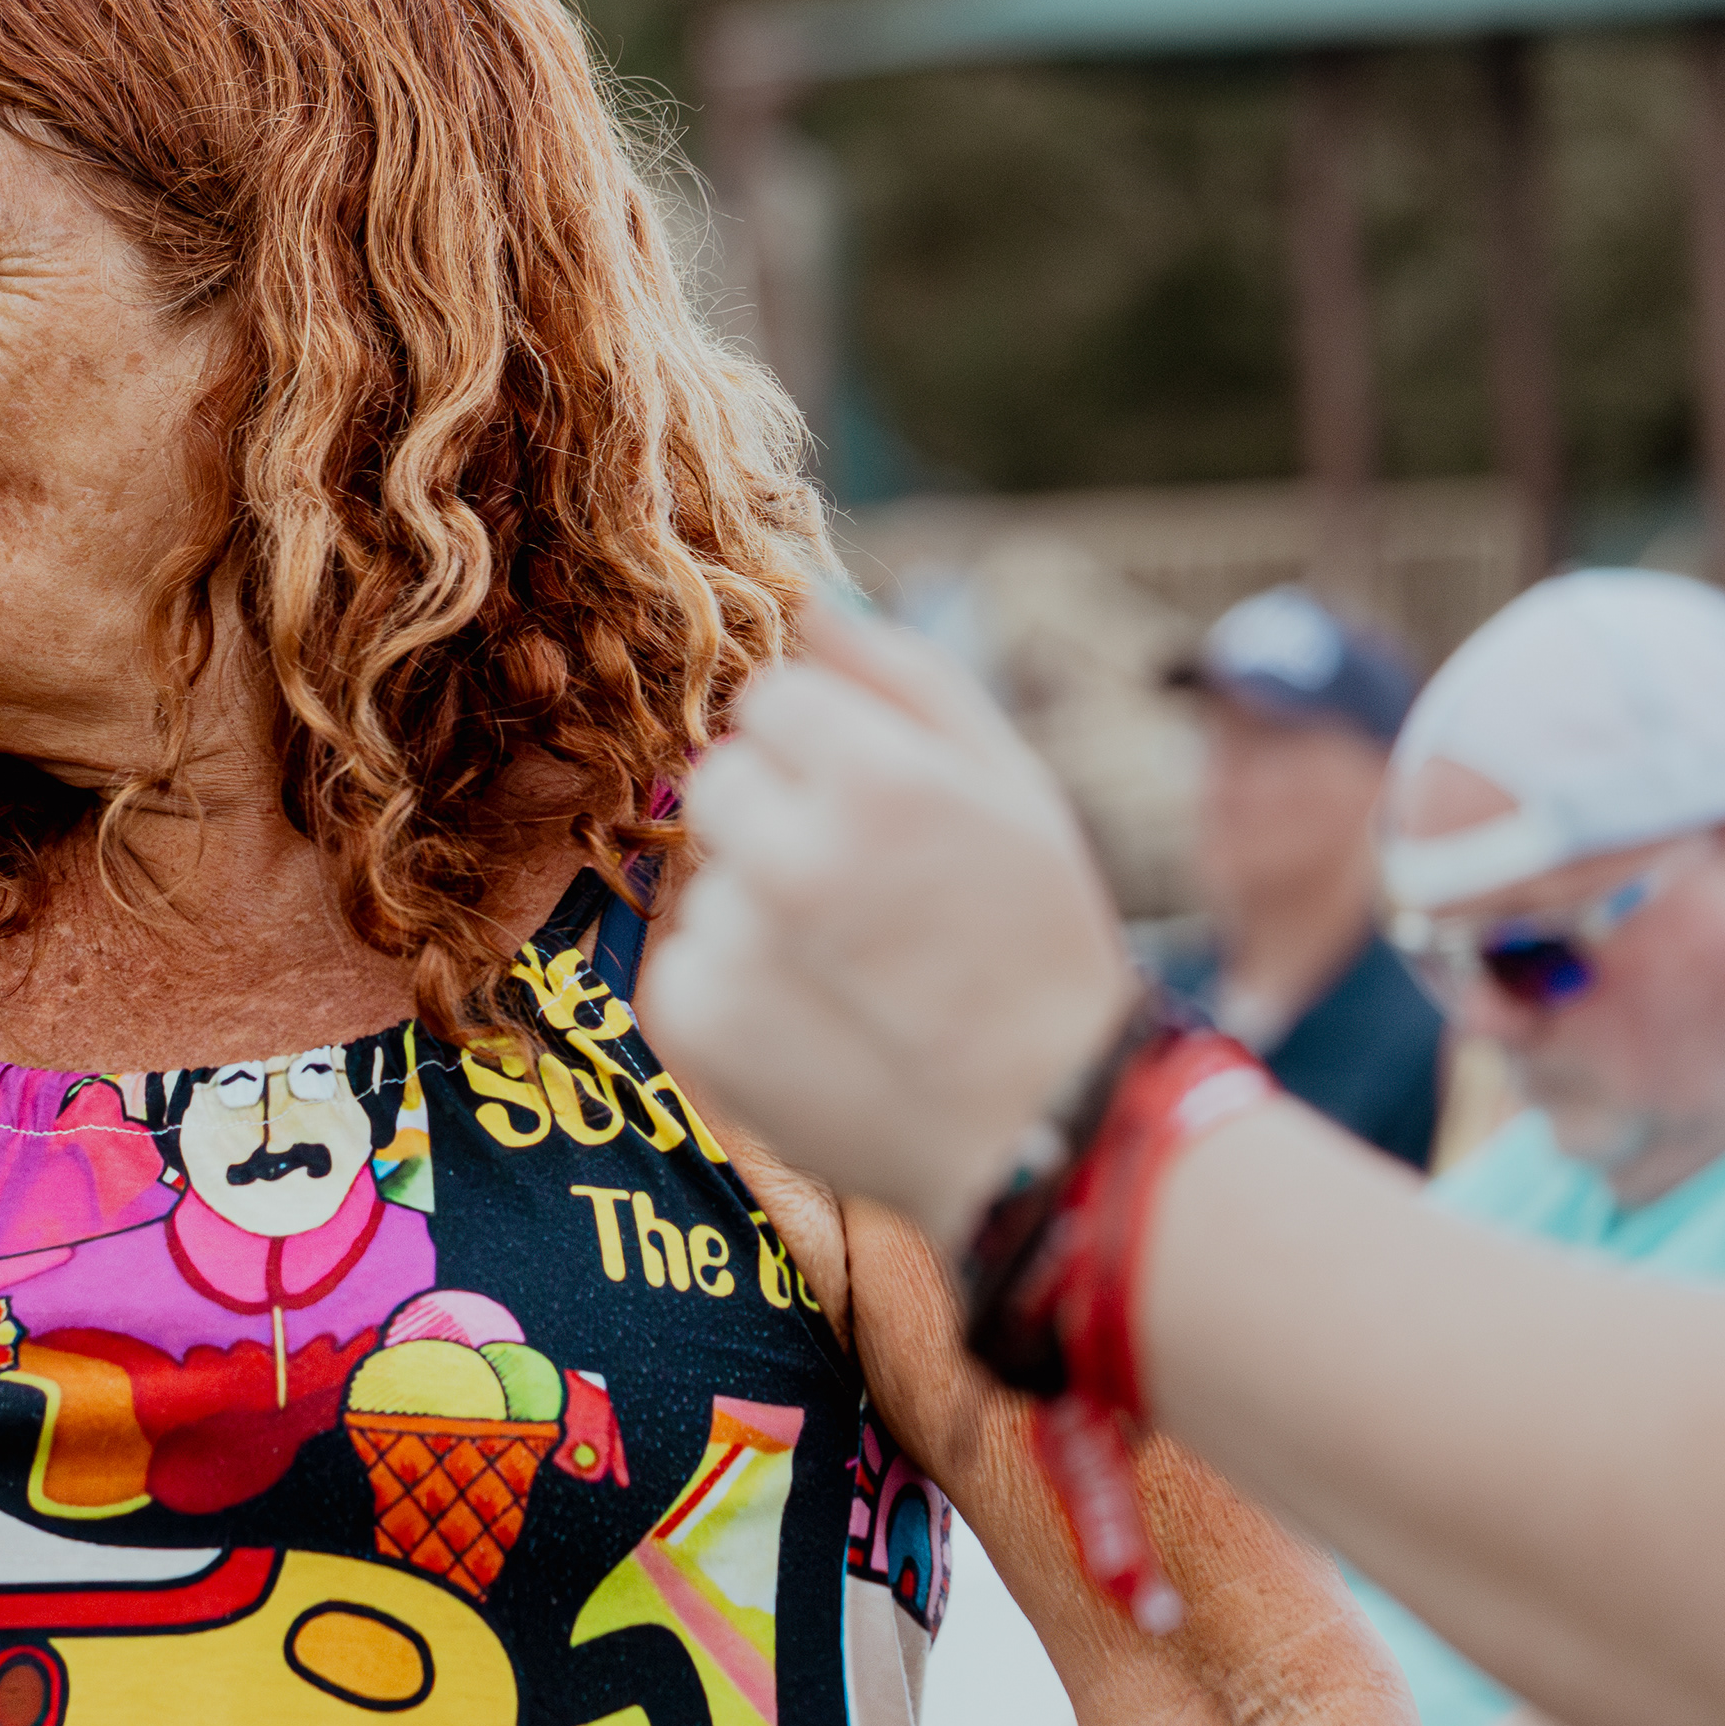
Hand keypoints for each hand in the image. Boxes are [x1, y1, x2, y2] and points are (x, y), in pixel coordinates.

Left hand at [640, 611, 1133, 1238]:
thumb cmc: (1038, 943)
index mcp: (876, 779)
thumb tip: (804, 594)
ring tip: (851, 969)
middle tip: (862, 890)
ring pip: (707, 873)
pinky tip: (814, 1017)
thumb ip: (902, 675)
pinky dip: (733, 984)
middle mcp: (790, 856)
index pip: (771, 699)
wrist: (1041, 1131)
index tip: (878, 806)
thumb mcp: (1012, 784)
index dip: (825, 748)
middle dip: (776, 817)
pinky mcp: (693, 1022)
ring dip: (758, 906)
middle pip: (720, 778)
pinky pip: (683, 958)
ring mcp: (733, 944)